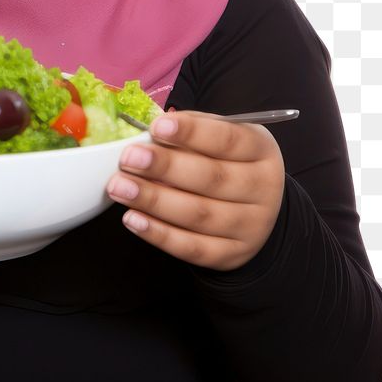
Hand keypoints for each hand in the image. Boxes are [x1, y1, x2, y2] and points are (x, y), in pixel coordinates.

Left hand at [106, 109, 284, 271]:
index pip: (228, 140)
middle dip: (165, 167)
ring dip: (154, 200)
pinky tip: (132, 219)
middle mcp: (263, 188)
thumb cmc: (224, 159)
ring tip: (119, 187)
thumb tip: (150, 132)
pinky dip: (159, 234)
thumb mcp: (217, 135)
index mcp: (260, 149)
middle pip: (212, 179)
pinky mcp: (232, 254)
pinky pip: (192, 248)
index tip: (157, 127)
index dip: (192, 133)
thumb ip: (189, 130)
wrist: (253, 206)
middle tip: (128, 158)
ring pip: (199, 215)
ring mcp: (251, 226)